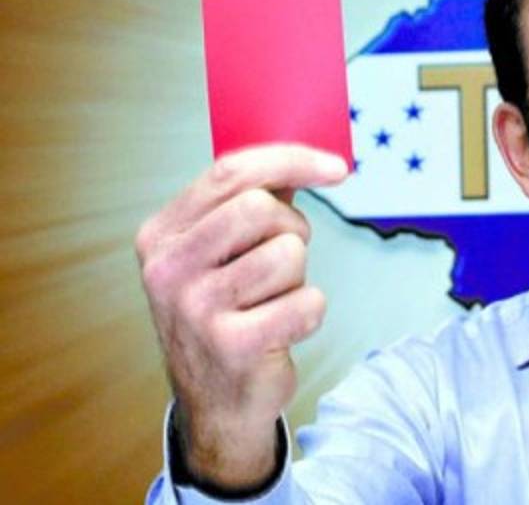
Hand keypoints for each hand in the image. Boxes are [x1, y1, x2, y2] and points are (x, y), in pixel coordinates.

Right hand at [135, 144, 348, 488]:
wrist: (216, 402)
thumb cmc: (226, 312)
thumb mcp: (219, 253)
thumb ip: (251, 201)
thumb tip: (305, 157)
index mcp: (161, 235)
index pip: (229, 172)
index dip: (291, 160)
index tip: (336, 167)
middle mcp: (168, 269)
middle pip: (260, 208)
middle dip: (291, 228)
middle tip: (285, 258)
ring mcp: (196, 309)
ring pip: (288, 254)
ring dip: (297, 276)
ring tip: (273, 299)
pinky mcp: (233, 346)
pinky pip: (307, 302)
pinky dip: (309, 312)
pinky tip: (282, 329)